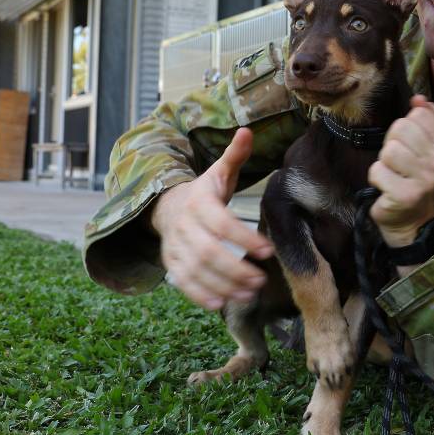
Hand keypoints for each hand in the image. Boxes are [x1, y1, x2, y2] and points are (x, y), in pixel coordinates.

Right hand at [151, 127, 273, 309]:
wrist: (166, 207)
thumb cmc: (204, 192)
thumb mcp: (218, 171)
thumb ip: (235, 155)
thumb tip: (247, 130)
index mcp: (199, 202)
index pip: (221, 223)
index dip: (243, 239)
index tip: (267, 251)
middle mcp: (183, 226)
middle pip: (208, 252)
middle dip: (236, 268)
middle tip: (262, 279)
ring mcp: (174, 248)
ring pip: (196, 271)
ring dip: (224, 286)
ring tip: (251, 293)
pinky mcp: (171, 265)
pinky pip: (183, 284)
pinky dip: (200, 296)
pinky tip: (222, 303)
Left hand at [368, 95, 433, 247]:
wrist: (411, 218)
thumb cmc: (414, 177)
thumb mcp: (425, 147)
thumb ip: (426, 119)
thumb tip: (419, 99)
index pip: (419, 115)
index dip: (405, 127)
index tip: (409, 146)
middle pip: (402, 128)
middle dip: (392, 143)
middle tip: (398, 162)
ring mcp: (424, 180)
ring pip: (389, 150)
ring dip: (384, 162)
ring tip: (393, 174)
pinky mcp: (404, 195)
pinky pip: (377, 171)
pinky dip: (377, 178)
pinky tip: (387, 187)